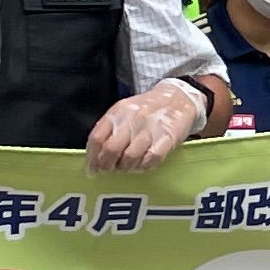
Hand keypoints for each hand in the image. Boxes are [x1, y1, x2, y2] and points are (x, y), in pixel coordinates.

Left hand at [86, 83, 206, 172]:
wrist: (177, 98)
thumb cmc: (146, 109)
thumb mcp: (123, 111)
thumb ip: (108, 130)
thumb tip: (94, 157)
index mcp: (118, 112)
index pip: (97, 138)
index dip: (92, 158)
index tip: (92, 169)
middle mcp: (133, 119)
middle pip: (111, 150)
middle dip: (106, 166)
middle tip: (108, 171)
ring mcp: (150, 128)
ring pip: (130, 157)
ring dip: (126, 167)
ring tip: (127, 167)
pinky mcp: (167, 138)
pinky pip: (150, 159)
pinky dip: (144, 166)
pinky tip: (142, 164)